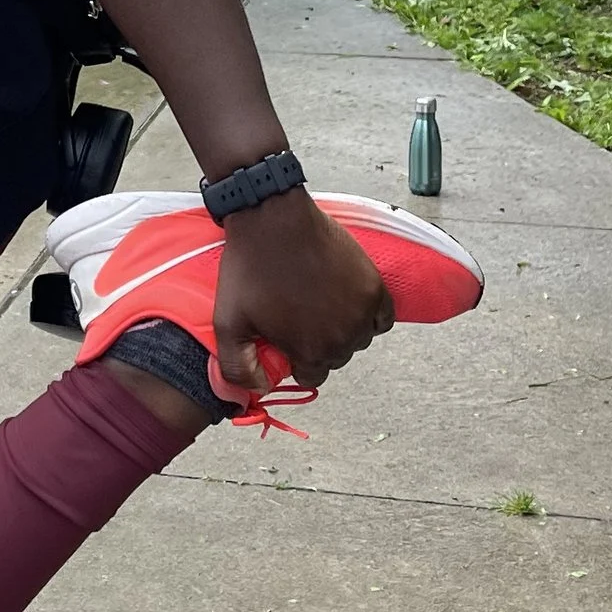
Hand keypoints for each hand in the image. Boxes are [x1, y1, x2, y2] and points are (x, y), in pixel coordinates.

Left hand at [212, 194, 393, 395]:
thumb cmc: (250, 268)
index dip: (297, 358)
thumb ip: (238, 368)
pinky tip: (348, 302)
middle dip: (318, 343)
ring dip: (343, 329)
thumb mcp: (228, 323)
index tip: (287, 337)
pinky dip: (370, 316)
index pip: (312, 376)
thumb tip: (255, 392)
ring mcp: (362, 311)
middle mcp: (343, 338)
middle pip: (336, 357)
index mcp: (311, 352)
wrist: (273, 218)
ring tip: (320, 304)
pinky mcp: (375, 286)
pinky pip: (383, 318)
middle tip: (299, 315)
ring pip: (359, 338)